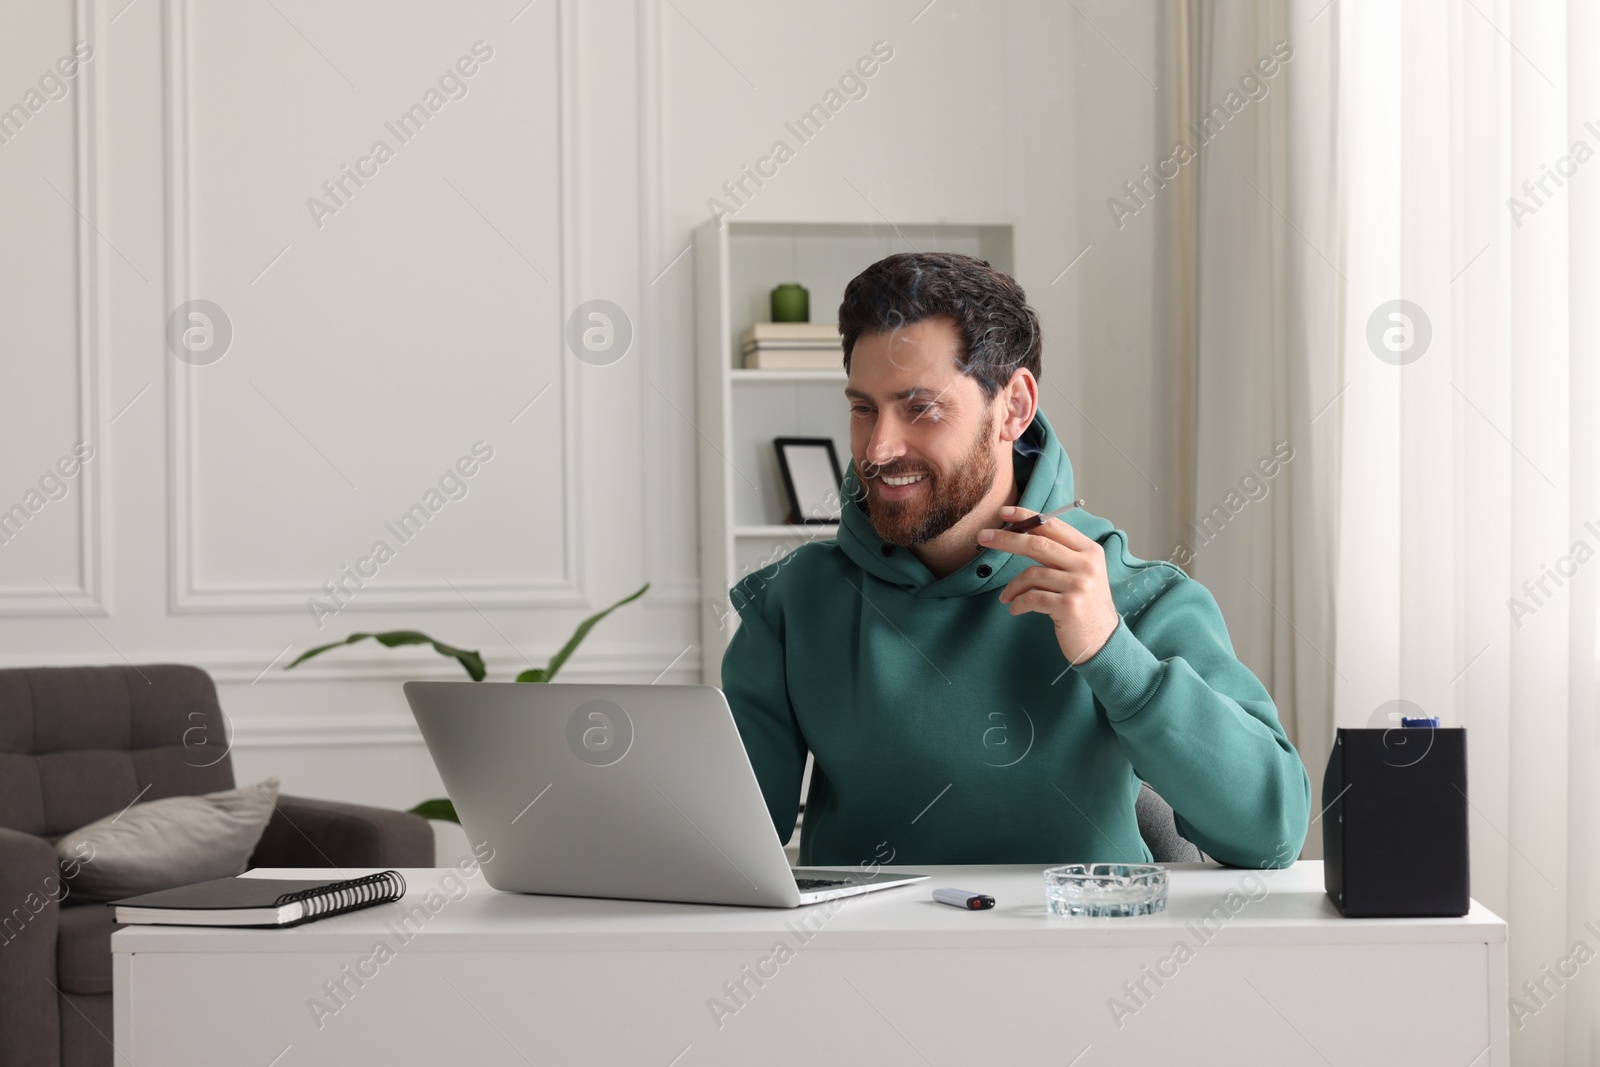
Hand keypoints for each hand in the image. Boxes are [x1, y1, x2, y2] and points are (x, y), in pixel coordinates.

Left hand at [979, 506, 1119, 665]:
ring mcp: (1079, 585)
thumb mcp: (1080, 574)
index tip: (1004, 513)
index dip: (1026, 517)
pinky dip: (1018, 603)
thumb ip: (1059, 554)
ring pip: (1031, 574)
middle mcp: (1087, 565)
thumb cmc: (1085, 606)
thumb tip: (1020, 534)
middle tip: (983, 537)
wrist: (1104, 642)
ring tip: (1006, 596)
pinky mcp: (1069, 606)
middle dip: (1006, 539)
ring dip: (1012, 586)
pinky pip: (1032, 598)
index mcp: (1089, 551)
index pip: (1053, 526)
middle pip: (1038, 544)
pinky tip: (1014, 609)